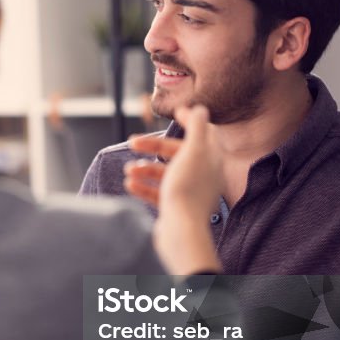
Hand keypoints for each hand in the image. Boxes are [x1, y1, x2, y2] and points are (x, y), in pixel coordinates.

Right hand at [125, 105, 223, 273]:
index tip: (174, 112)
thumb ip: (197, 127)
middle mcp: (202, 175)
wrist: (181, 231)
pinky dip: (144, 187)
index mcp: (210, 160)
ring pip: (164, 173)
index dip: (188, 120)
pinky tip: (130, 185)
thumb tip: (201, 108)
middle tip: (132, 142)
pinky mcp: (176, 209)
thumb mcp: (194, 151)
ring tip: (129, 171)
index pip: (201, 133)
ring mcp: (189, 193)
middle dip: (153, 146)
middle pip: (176, 153)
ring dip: (144, 169)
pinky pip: (158, 193)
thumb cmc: (187, 189)